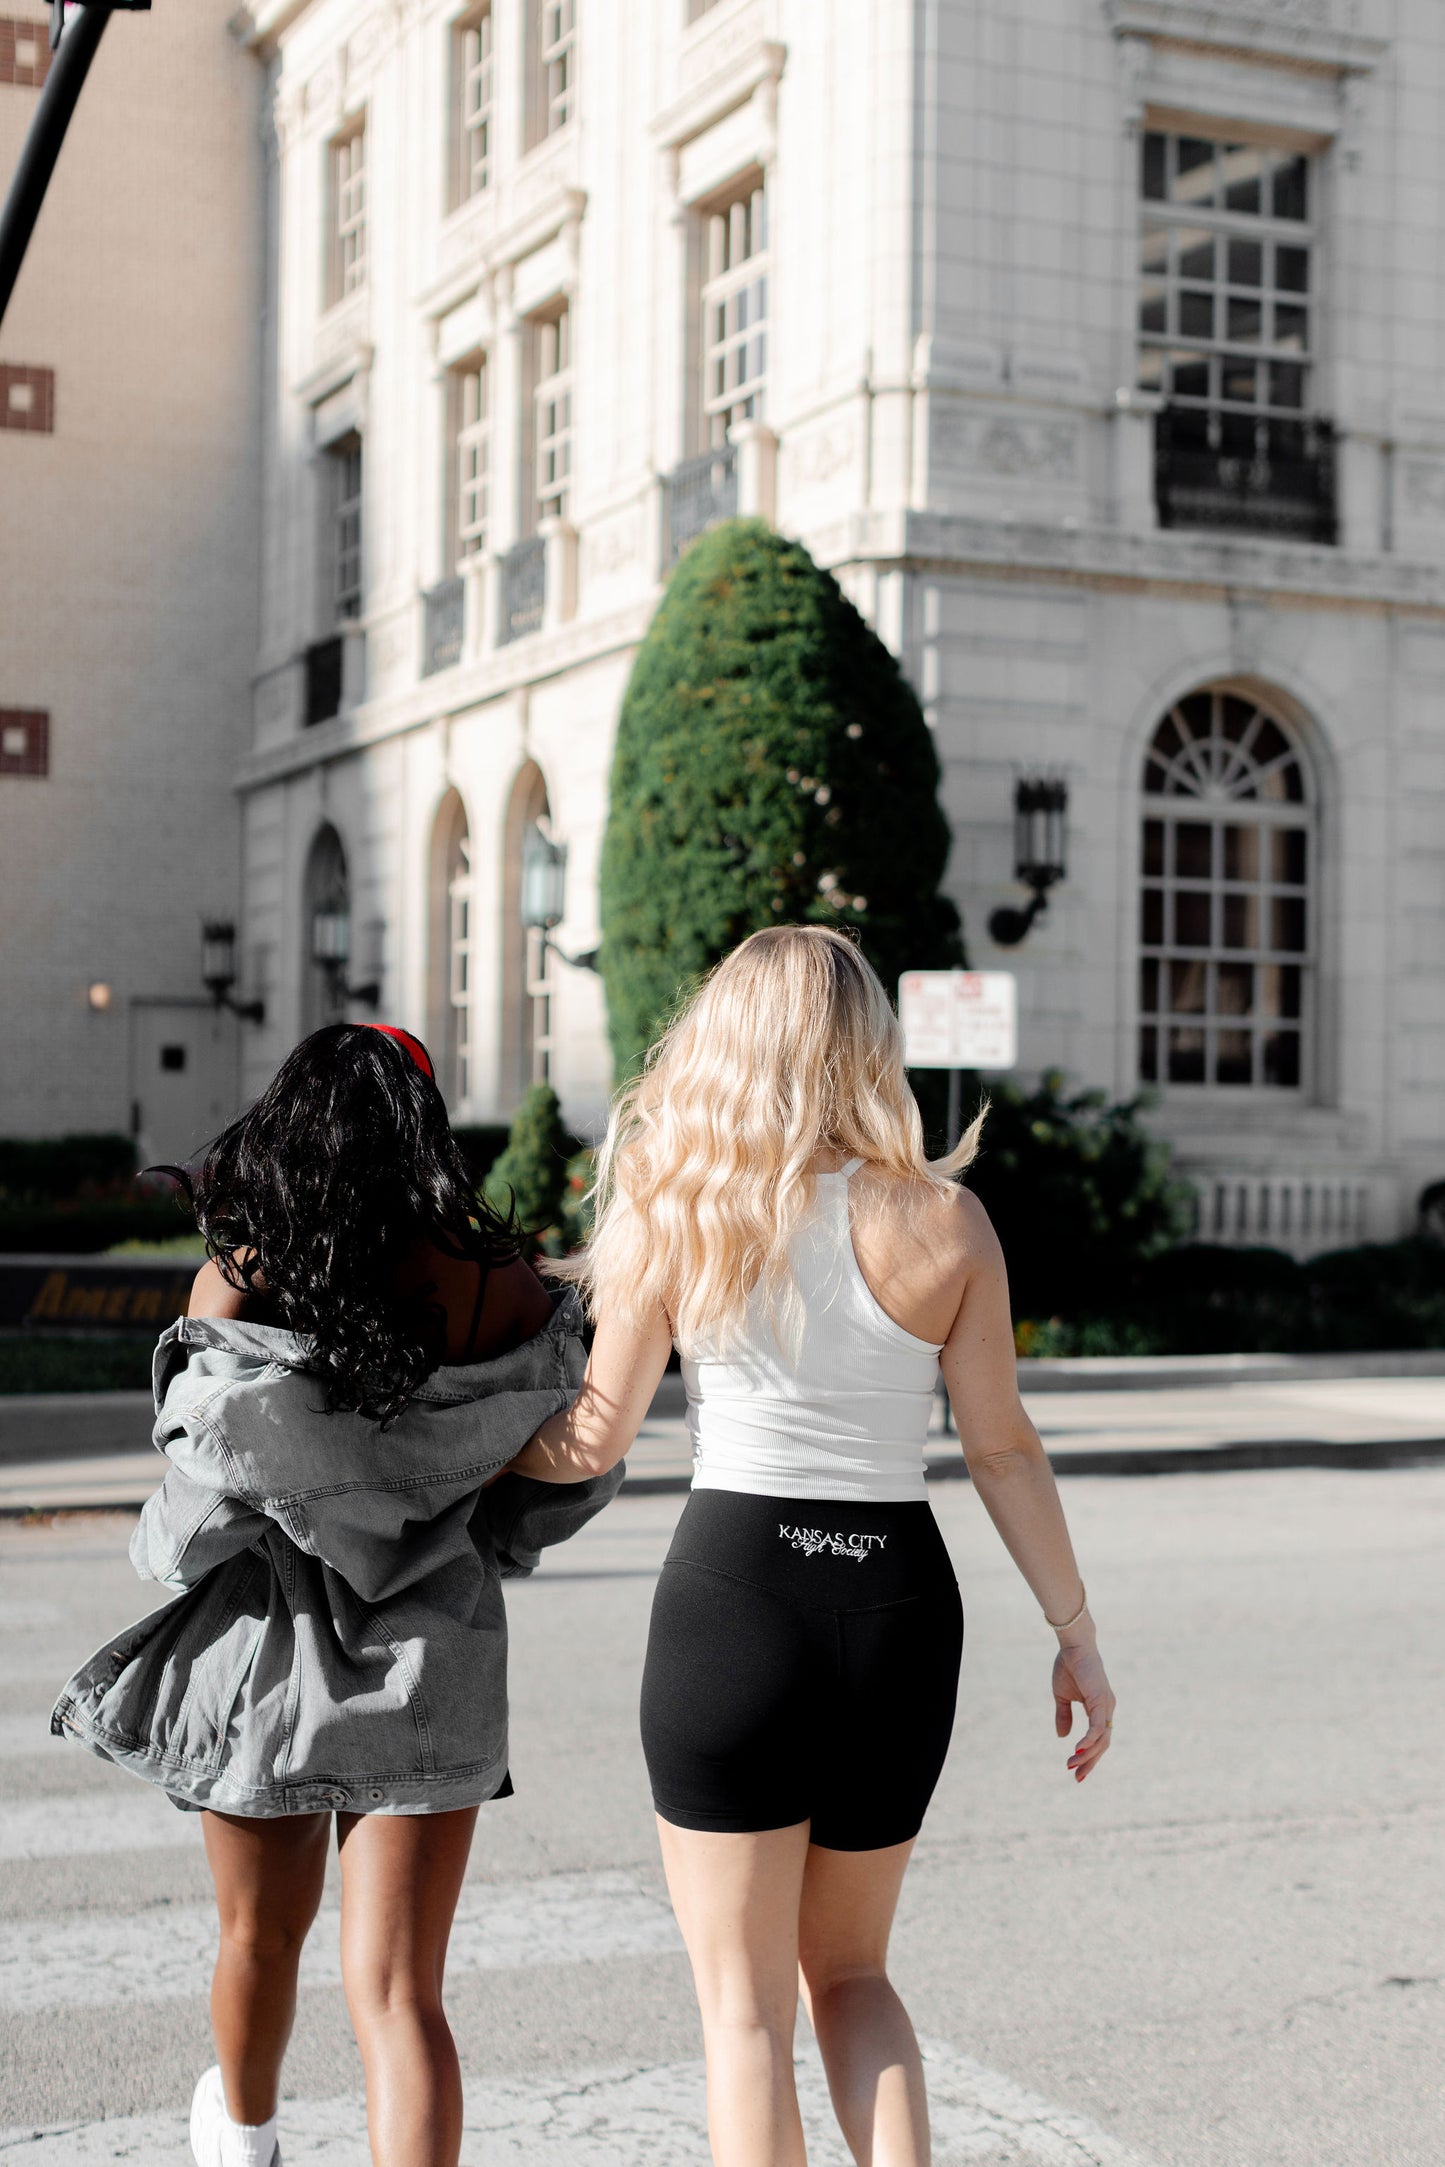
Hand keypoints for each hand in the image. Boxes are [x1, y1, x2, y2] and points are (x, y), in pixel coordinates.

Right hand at [1052, 1638, 1114, 1782]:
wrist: (1072, 1645)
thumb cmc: (1068, 1666)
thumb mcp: (1062, 1696)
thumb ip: (1063, 1715)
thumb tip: (1062, 1737)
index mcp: (1099, 1708)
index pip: (1098, 1739)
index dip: (1089, 1756)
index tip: (1076, 1772)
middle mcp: (1107, 1709)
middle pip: (1103, 1744)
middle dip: (1090, 1763)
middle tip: (1077, 1778)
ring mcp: (1106, 1706)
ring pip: (1101, 1739)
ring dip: (1087, 1755)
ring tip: (1071, 1765)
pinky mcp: (1101, 1701)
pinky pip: (1098, 1727)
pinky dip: (1089, 1741)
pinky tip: (1078, 1751)